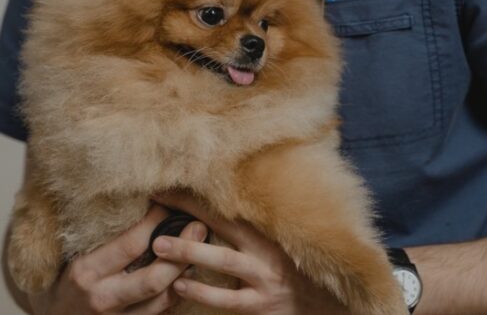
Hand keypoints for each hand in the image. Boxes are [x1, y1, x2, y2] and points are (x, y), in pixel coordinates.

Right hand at [27, 204, 206, 314]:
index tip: (170, 206)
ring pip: (162, 300)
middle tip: (199, 228)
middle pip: (154, 278)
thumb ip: (105, 238)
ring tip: (200, 251)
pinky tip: (187, 276)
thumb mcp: (76, 256)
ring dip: (185, 274)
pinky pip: (160, 313)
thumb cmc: (65, 280)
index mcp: (86, 271)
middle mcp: (101, 298)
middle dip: (181, 252)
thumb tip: (143, 205)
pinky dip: (177, 294)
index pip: (131, 244)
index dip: (156, 223)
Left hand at [151, 191, 351, 314]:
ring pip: (223, 261)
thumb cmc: (300, 271)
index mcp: (269, 231)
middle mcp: (266, 250)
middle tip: (156, 202)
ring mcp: (263, 279)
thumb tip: (227, 198)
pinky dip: (202, 292)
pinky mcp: (260, 306)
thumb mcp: (282, 241)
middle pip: (224, 223)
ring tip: (159, 247)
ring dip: (189, 252)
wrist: (330, 305)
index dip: (197, 194)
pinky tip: (179, 285)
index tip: (168, 183)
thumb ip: (256, 224)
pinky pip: (226, 299)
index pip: (227, 205)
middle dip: (189, 210)